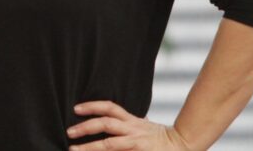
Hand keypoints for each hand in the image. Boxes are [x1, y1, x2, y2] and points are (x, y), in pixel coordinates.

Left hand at [68, 101, 191, 149]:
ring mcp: (136, 144)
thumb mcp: (144, 125)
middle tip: (69, 132)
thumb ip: (129, 122)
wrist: (183, 144)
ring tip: (73, 149)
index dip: (92, 106)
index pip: (109, 108)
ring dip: (90, 147)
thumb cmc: (160, 137)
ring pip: (110, 144)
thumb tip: (116, 118)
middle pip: (105, 124)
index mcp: (131, 121)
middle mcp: (132, 130)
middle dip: (85, 127)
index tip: (76, 108)